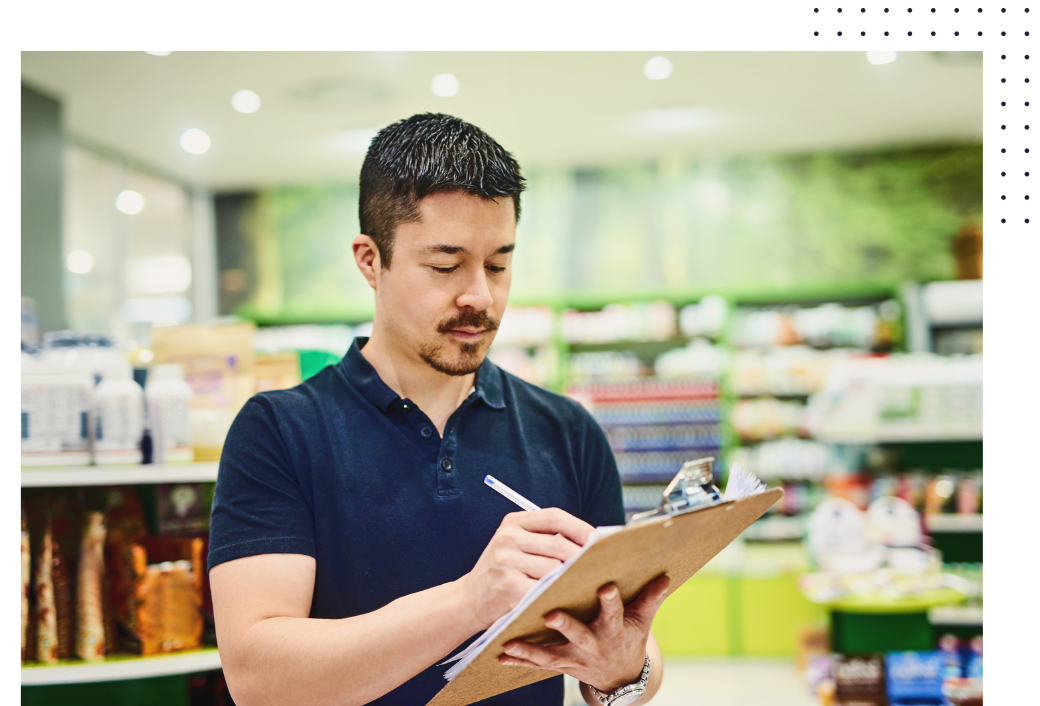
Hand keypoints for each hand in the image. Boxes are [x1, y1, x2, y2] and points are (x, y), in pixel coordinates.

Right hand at [458, 508, 594, 630]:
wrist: (467, 600)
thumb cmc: (502, 573)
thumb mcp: (515, 545)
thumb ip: (545, 539)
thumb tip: (591, 541)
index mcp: (513, 522)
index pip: (555, 517)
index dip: (580, 527)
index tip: (598, 540)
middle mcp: (508, 538)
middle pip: (559, 544)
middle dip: (582, 558)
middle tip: (599, 568)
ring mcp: (506, 561)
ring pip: (555, 569)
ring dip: (572, 579)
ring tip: (584, 584)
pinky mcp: (508, 586)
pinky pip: (544, 589)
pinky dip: (558, 594)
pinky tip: (566, 598)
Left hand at [498, 575, 670, 692]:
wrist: (620, 676)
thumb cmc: (629, 638)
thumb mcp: (643, 620)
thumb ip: (650, 598)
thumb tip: (664, 576)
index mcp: (614, 630)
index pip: (615, 614)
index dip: (611, 602)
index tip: (606, 587)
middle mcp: (593, 646)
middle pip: (579, 636)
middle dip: (566, 626)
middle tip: (550, 614)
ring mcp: (575, 659)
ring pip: (551, 655)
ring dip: (531, 649)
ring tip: (511, 642)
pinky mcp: (561, 665)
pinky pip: (538, 664)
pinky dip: (519, 660)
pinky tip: (501, 654)